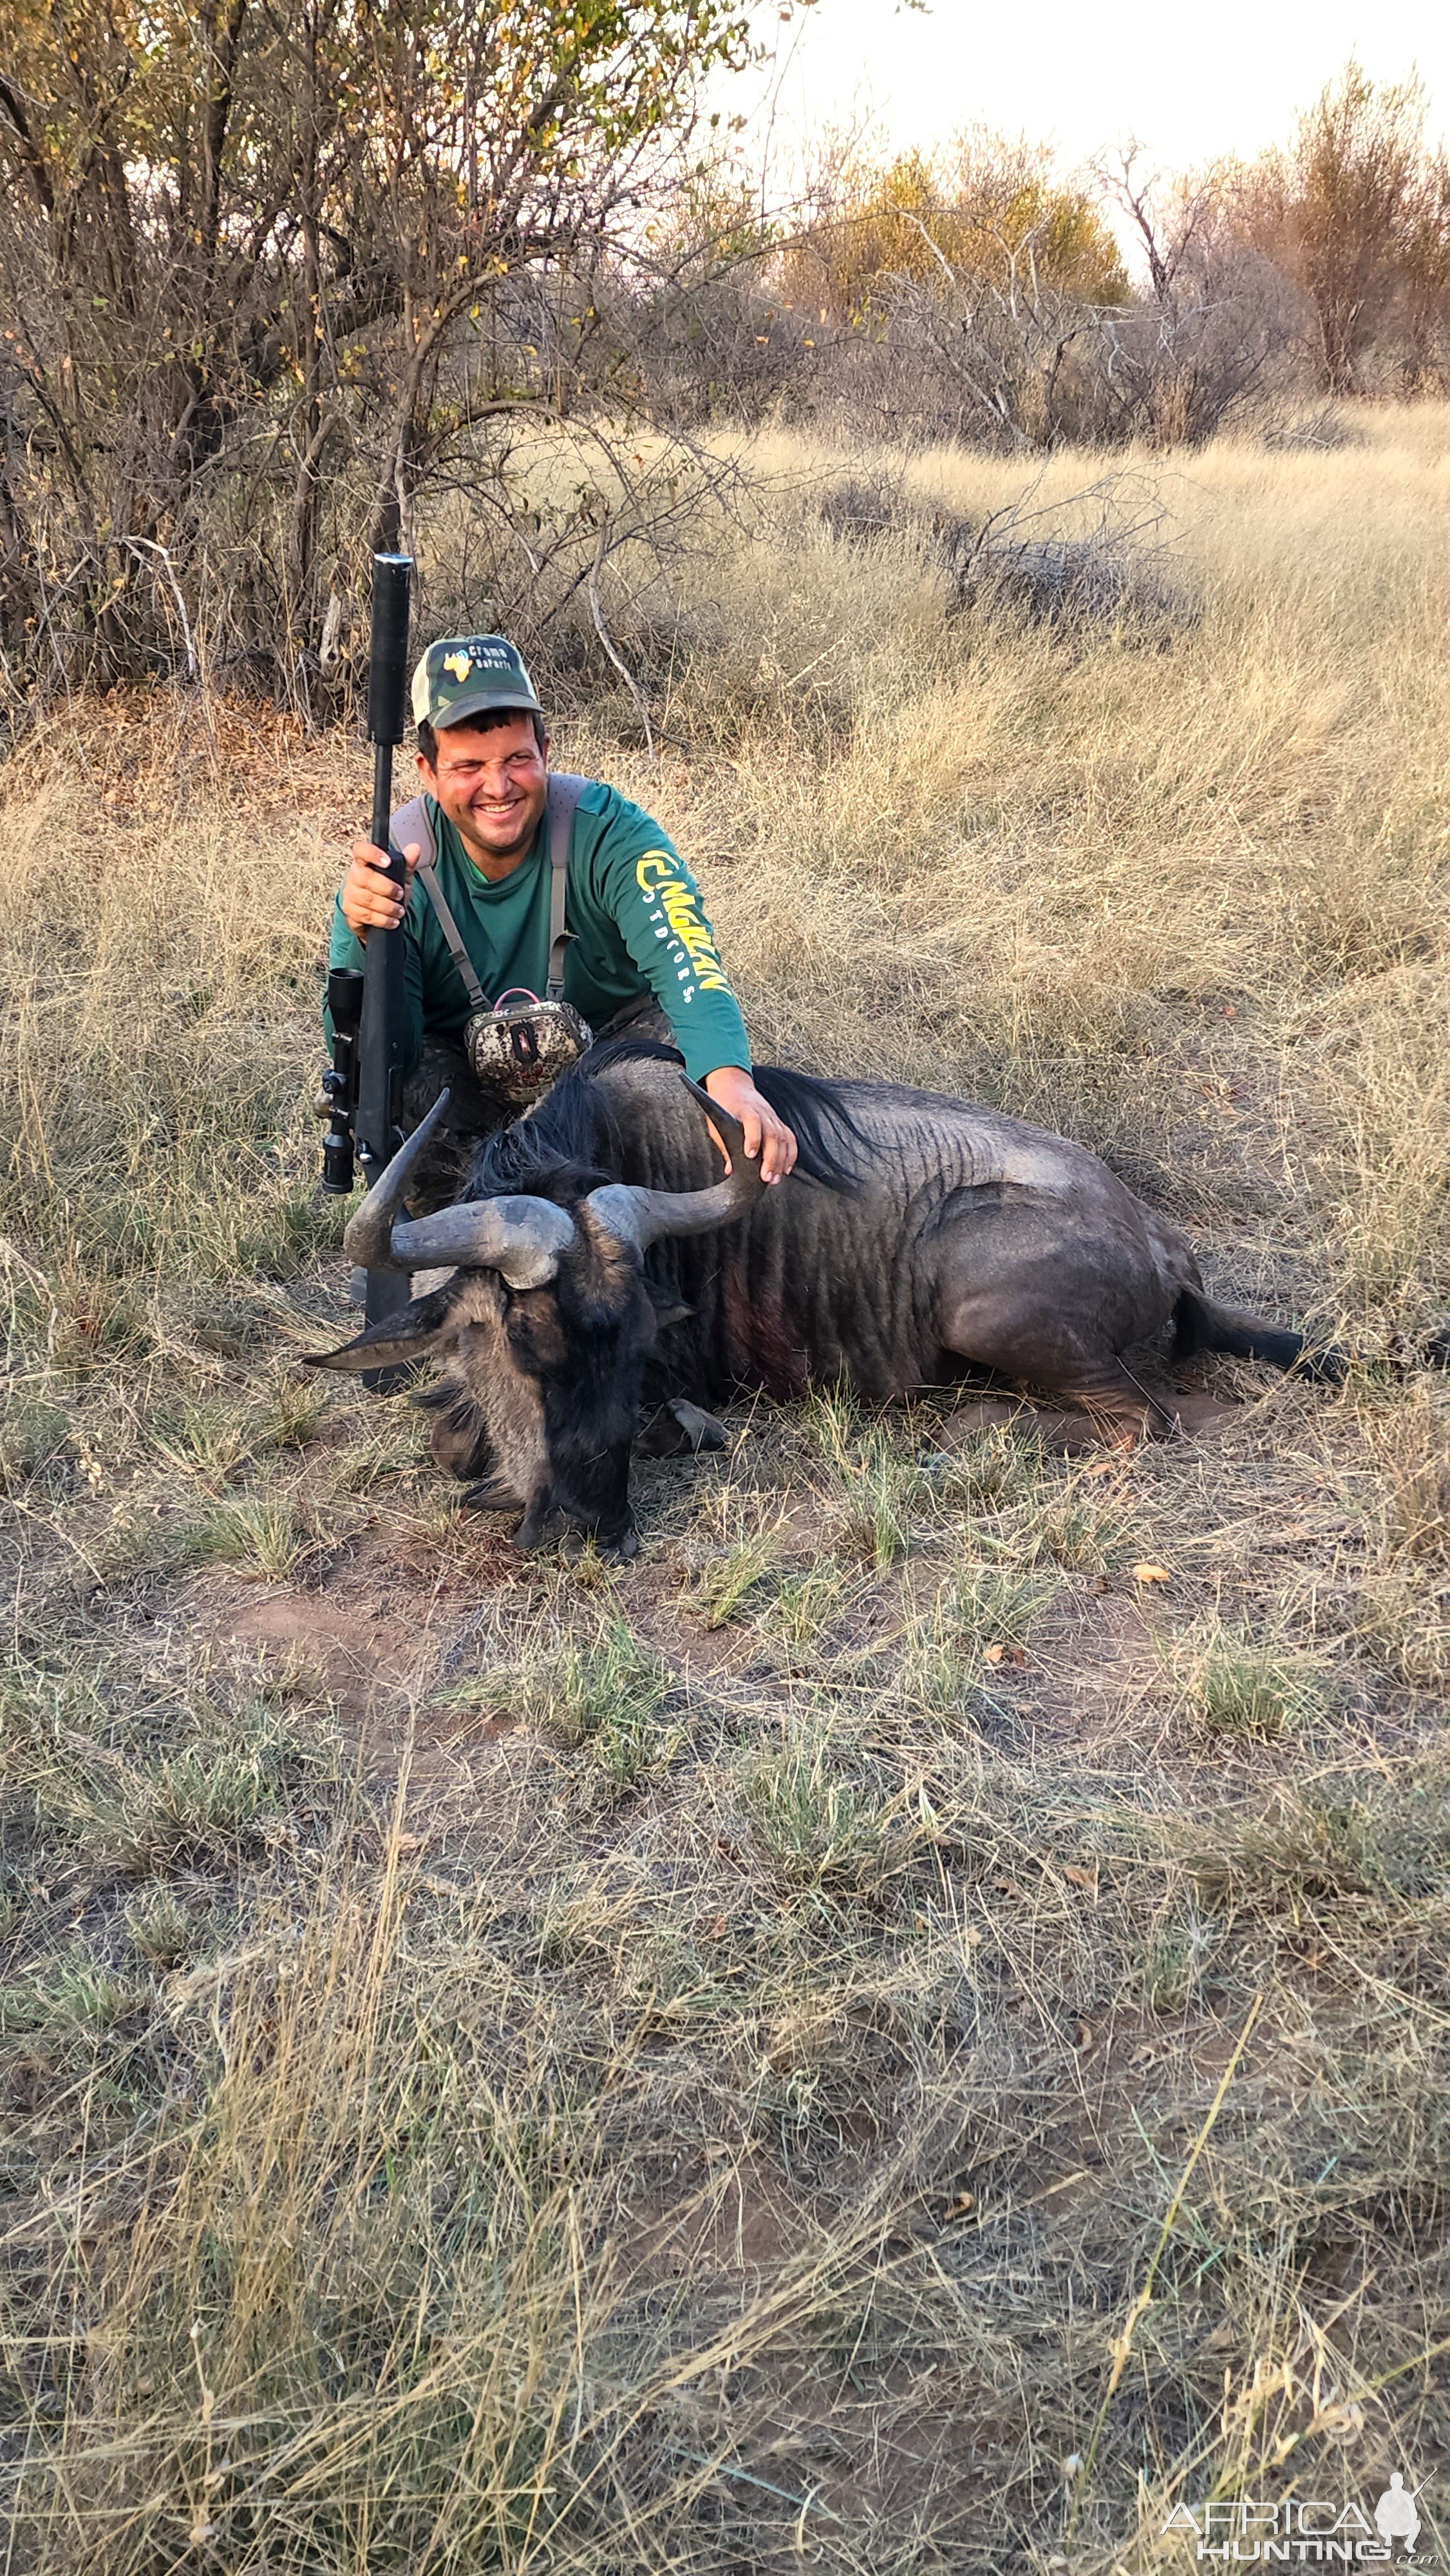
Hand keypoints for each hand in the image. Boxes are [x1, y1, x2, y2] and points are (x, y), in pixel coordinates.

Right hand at [339, 837, 420, 940]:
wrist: (376, 918)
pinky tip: (393, 920)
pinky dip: (383, 919)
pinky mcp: (350, 911)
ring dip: (387, 906)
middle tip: (400, 894)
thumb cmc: (386, 893)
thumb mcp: (400, 878)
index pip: (360, 850)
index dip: (372, 854)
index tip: (388, 862)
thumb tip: (415, 849)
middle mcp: (353, 876)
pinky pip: (365, 915)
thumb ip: (407, 864)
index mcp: (363, 863)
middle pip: (364, 877)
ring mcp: (350, 894)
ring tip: (399, 910)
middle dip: (386, 887)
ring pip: (365, 898)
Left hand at [703, 1066, 797, 1184]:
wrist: (735, 1086)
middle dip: (771, 1158)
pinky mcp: (779, 1123)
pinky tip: (786, 1169)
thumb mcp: (718, 1124)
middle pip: (772, 1134)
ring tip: (775, 1178)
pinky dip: (790, 1155)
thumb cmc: (724, 1106)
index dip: (753, 1138)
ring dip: (781, 1161)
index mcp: (745, 1110)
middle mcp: (762, 1113)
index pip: (752, 1122)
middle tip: (766, 1177)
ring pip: (783, 1139)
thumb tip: (730, 1169)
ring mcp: (773, 1117)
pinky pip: (790, 1139)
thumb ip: (725, 1146)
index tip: (750, 1155)